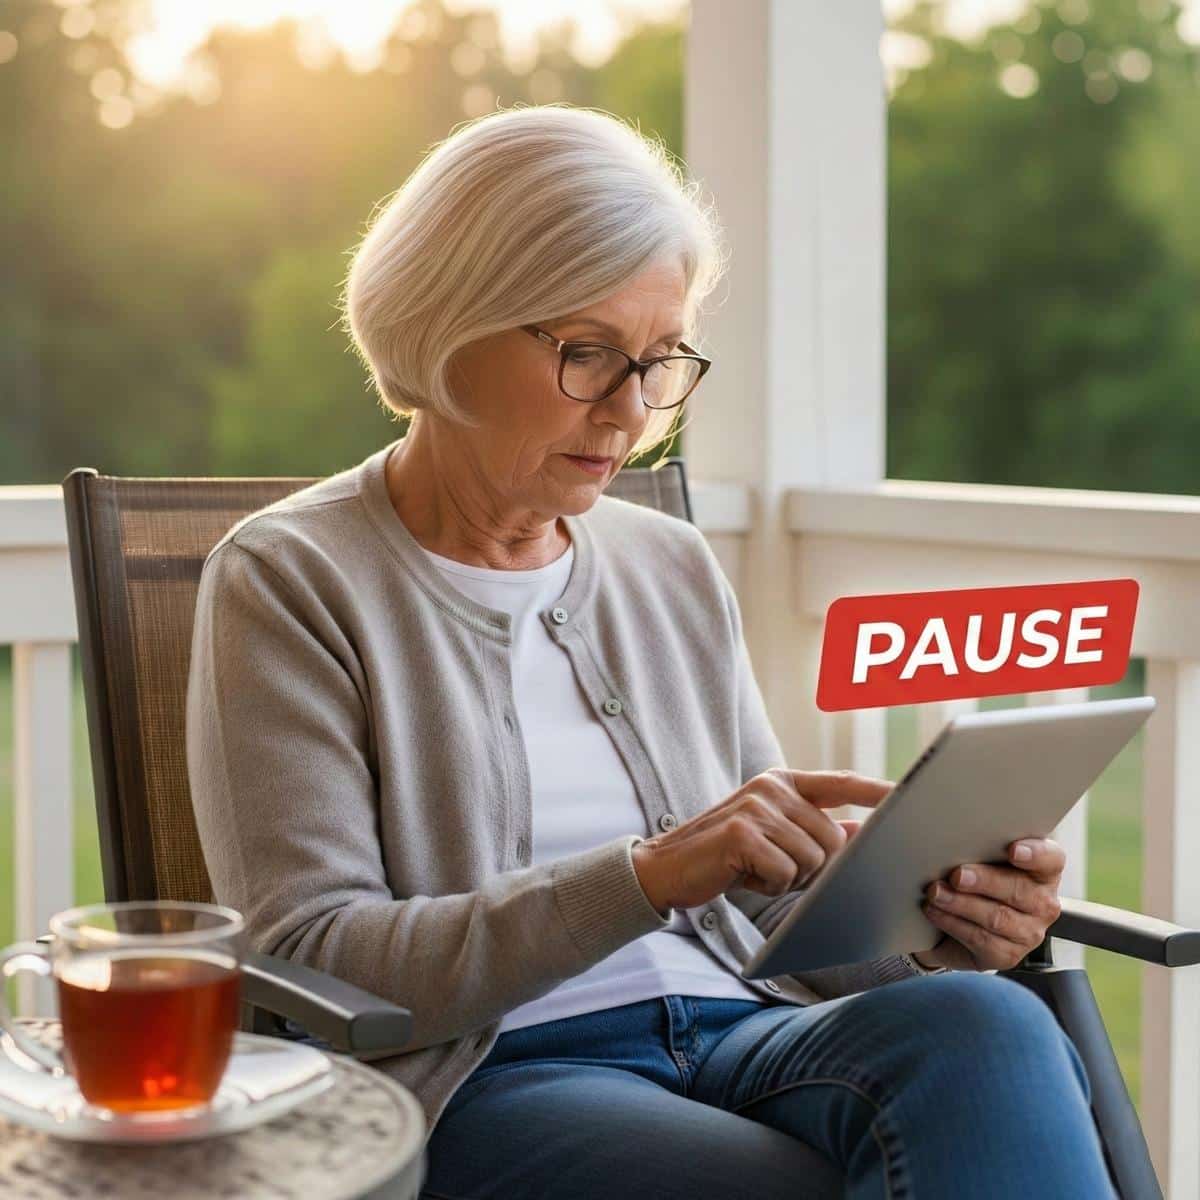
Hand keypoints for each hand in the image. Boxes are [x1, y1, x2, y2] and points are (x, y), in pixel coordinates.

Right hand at [631, 767, 890, 913]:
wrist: (666, 867)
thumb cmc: (726, 856)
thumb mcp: (772, 836)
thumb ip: (813, 829)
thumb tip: (859, 831)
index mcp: (782, 782)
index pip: (842, 783)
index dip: (878, 790)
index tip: (911, 796)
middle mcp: (772, 788)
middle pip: (833, 838)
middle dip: (814, 866)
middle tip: (774, 868)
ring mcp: (756, 807)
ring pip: (813, 859)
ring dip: (789, 878)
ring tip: (755, 870)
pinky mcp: (742, 834)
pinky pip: (786, 874)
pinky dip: (769, 886)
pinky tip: (743, 876)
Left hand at [916, 838, 1064, 970]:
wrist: (959, 925)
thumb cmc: (976, 881)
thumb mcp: (980, 859)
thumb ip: (981, 848)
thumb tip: (953, 840)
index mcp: (1044, 871)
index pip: (1051, 859)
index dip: (1035, 854)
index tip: (1013, 850)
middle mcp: (1043, 903)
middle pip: (1019, 889)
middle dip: (984, 881)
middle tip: (957, 875)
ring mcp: (1029, 933)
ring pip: (997, 917)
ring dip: (961, 903)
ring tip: (936, 892)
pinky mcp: (1007, 955)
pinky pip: (980, 939)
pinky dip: (952, 923)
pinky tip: (935, 911)